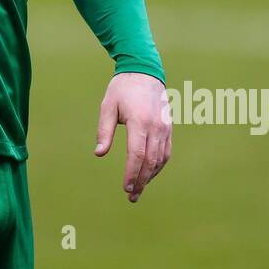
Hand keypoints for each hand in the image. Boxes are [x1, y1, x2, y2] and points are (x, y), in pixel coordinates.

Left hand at [94, 73, 170, 202]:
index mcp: (140, 121)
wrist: (145, 72)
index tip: (125, 188)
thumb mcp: (108, 106)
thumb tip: (99, 153)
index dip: (131, 173)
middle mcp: (156, 127)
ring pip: (160, 160)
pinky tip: (148, 175)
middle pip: (150, 161)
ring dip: (149, 177)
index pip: (137, 154)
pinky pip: (166, 153)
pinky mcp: (168, 129)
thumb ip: (104, 130)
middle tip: (131, 197)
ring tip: (138, 190)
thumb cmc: (122, 89)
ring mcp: (164, 129)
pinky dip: (158, 167)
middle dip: (140, 181)